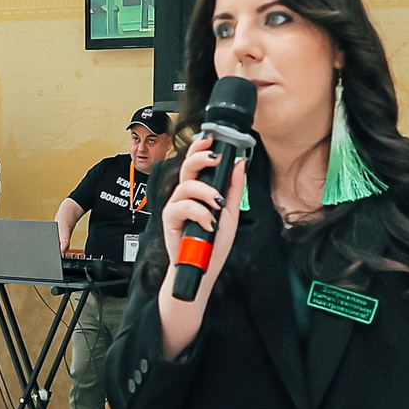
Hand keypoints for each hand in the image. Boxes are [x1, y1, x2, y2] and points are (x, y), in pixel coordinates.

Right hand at [157, 140, 246, 359]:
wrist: (202, 270)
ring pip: (185, 186)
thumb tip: (239, 163)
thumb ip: (233, 189)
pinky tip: (207, 224)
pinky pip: (180, 207)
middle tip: (214, 159)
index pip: (198, 165)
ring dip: (205, 193)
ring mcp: (176, 207)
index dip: (201, 149)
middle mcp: (186, 196)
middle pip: (186, 168)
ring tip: (217, 206)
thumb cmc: (212, 245)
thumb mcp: (231, 214)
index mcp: (199, 192)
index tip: (212, 139)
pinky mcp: (169, 220)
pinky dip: (197, 213)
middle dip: (199, 159)